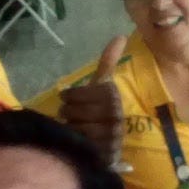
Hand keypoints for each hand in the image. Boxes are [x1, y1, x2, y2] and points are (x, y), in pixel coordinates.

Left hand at [59, 36, 127, 166]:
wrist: (113, 142)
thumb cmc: (102, 109)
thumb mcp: (103, 85)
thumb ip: (108, 62)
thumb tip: (120, 36)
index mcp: (112, 96)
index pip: (79, 94)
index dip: (70, 96)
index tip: (67, 98)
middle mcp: (115, 115)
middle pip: (75, 112)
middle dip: (68, 113)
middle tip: (67, 114)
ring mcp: (112, 135)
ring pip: (77, 128)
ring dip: (71, 127)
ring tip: (72, 126)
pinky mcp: (107, 153)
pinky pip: (82, 145)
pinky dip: (76, 142)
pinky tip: (77, 140)